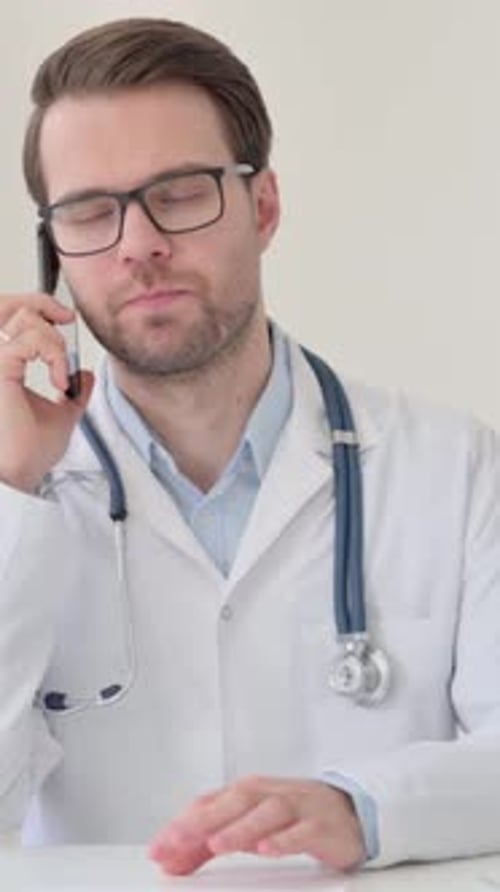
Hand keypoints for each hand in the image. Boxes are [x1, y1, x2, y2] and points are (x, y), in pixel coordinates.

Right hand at [0, 293, 92, 491]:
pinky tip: (59, 383)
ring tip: (61, 377)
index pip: (11, 320)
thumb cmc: (26, 454)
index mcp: (3, 368)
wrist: (18, 474)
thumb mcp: (61, 416)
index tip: (65, 319)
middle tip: (66, 319)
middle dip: (42, 304)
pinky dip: (54, 358)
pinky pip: (32, 342)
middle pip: (10, 307)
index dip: (38, 308)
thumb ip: (73, 394)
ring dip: (55, 344)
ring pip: (25, 320)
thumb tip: (86, 377)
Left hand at [149, 775, 365, 875]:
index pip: (209, 802)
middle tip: (176, 841)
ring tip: (217, 844)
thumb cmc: (291, 816)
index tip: (158, 847)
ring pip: (266, 812)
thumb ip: (209, 844)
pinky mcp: (321, 825)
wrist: (348, 812)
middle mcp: (268, 795)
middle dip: (203, 821)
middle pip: (234, 801)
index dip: (182, 823)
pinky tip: (267, 849)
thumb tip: (172, 861)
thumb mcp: (246, 827)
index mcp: (247, 793)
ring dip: (240, 828)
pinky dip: (284, 839)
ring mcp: (296, 807)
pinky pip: (302, 830)